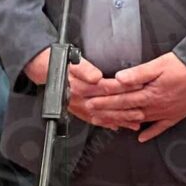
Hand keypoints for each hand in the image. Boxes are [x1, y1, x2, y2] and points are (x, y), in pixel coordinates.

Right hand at [24, 48, 140, 130]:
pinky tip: (117, 126)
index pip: (107, 88)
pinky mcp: (78, 110)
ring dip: (120, 119)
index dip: (124, 87)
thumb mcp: (69, 60)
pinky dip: (107, 124)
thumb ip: (84, 69)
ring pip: (103, 116)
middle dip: (126, 108)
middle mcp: (81, 100)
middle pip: (108, 105)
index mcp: (81, 87)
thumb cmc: (56, 62)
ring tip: (135, 121)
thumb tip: (97, 77)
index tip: (138, 86)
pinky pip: (94, 120)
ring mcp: (79, 107)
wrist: (41, 69)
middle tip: (144, 108)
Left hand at [87, 52, 185, 141]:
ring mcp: (165, 113)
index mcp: (149, 93)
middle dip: (107, 111)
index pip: (122, 97)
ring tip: (107, 123)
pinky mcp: (175, 115)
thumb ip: (138, 73)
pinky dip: (150, 133)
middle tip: (91, 113)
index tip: (90, 100)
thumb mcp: (159, 64)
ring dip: (122, 122)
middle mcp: (155, 106)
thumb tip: (119, 78)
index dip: (104, 99)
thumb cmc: (183, 66)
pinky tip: (141, 137)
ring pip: (139, 120)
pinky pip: (159, 127)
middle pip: (126, 110)